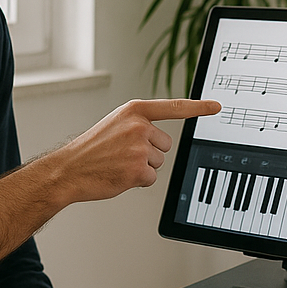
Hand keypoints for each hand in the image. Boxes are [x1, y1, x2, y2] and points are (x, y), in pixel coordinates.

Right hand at [53, 98, 219, 203]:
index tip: (218, 106)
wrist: (68, 170)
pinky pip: (151, 178)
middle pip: (165, 144)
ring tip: (118, 164)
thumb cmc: (91, 150)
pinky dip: (138, 181)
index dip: (199, 107)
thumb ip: (139, 124)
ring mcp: (139, 147)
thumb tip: (160, 137)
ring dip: (142, 167)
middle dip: (149, 153)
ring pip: (159, 162)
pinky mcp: (138, 169)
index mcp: (134, 110)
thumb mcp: (115, 124)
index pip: (174, 107)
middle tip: (122, 155)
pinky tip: (119, 175)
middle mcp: (139, 125)